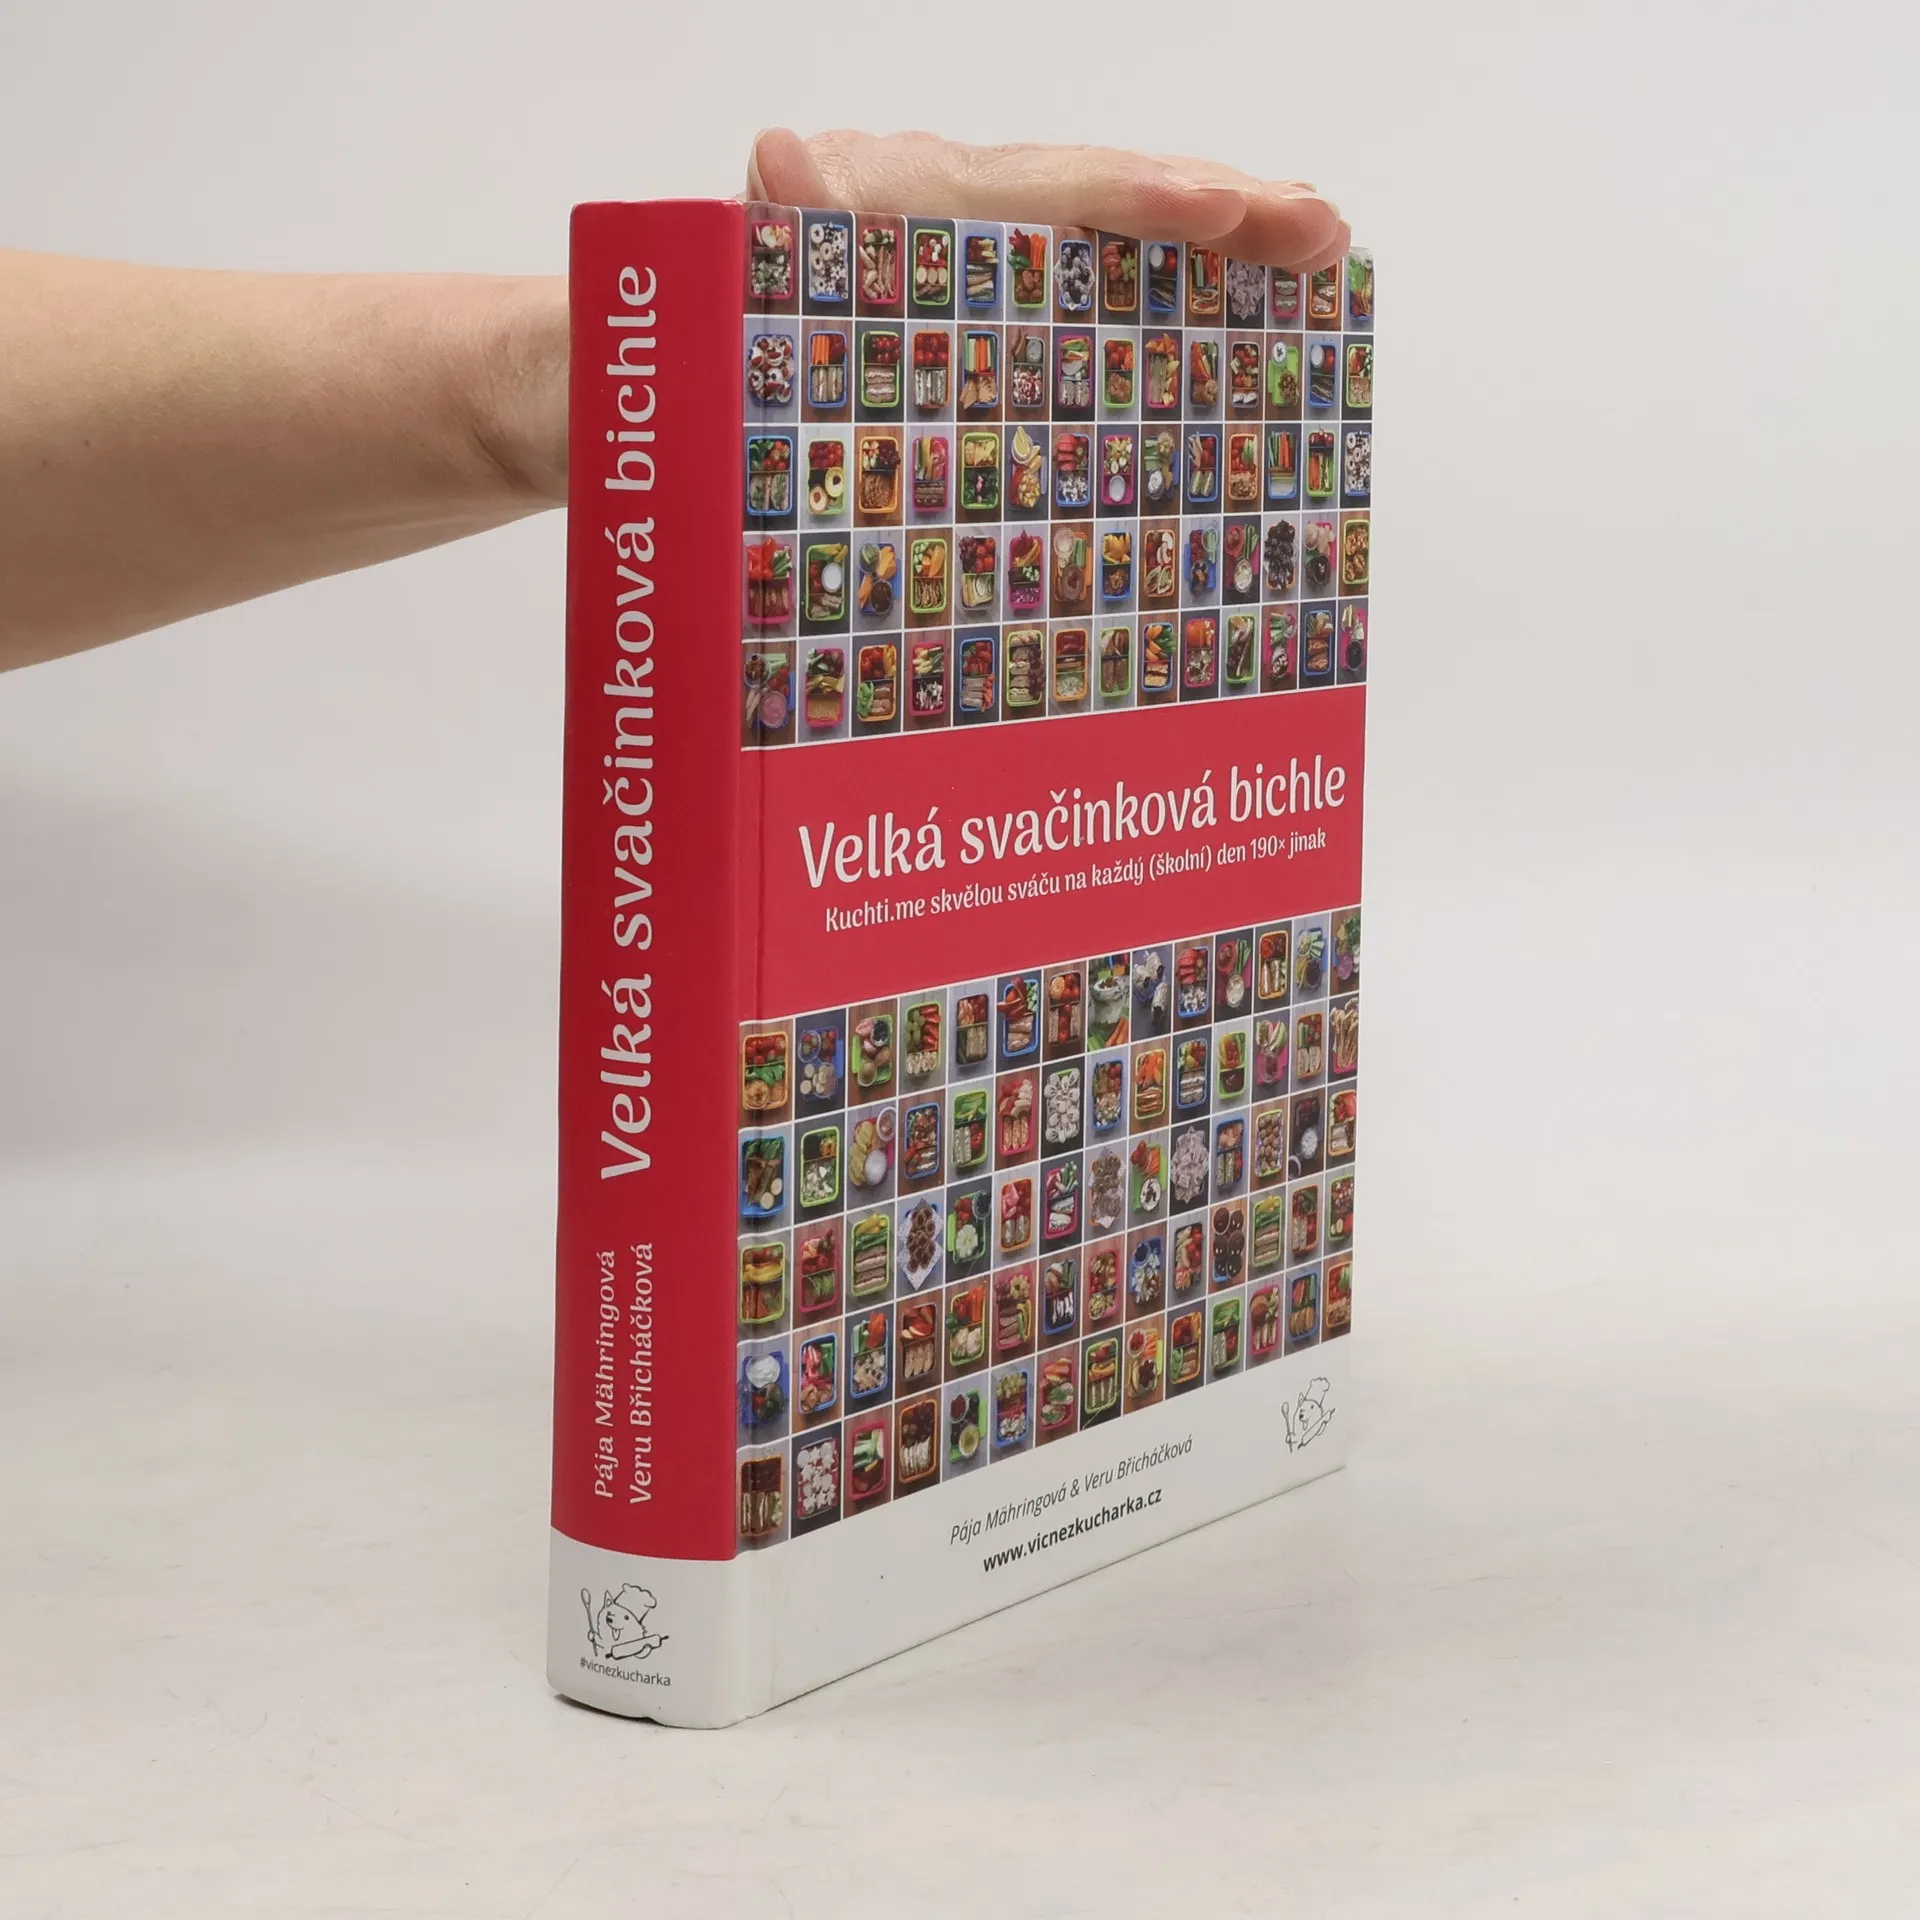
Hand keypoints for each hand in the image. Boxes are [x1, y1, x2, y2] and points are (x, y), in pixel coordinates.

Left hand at [746, 128, 1349, 271]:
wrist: (673, 361)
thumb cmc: (707, 331)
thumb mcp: (731, 290)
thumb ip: (773, 236)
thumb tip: (783, 157)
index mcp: (898, 201)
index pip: (1040, 191)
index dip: (1137, 199)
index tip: (1226, 208)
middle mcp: (940, 200)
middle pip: (1098, 189)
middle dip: (1217, 204)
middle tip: (1323, 230)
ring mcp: (958, 241)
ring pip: (1101, 222)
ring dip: (1208, 233)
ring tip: (1309, 245)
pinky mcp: (963, 288)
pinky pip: (1073, 269)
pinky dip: (1153, 276)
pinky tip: (1220, 298)